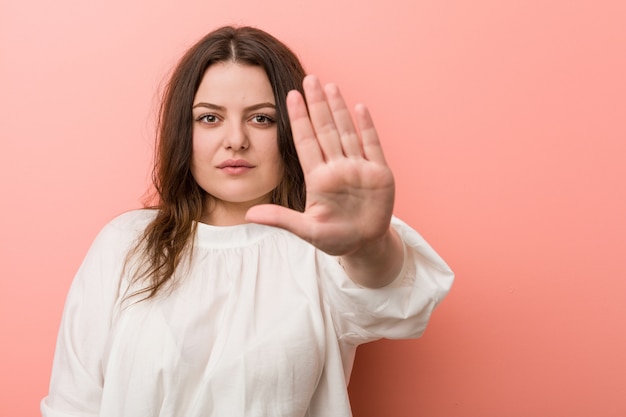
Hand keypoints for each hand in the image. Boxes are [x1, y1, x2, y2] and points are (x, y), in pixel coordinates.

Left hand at [246, 75, 394, 255]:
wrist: (365, 245)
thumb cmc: (335, 238)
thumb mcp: (306, 230)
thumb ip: (280, 219)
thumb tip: (248, 215)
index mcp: (319, 178)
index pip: (306, 142)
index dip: (299, 119)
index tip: (289, 96)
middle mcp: (337, 167)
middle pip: (325, 130)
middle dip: (317, 105)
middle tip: (309, 79)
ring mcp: (358, 168)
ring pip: (347, 132)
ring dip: (339, 109)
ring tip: (330, 86)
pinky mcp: (379, 173)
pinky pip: (372, 145)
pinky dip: (367, 127)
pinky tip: (359, 108)